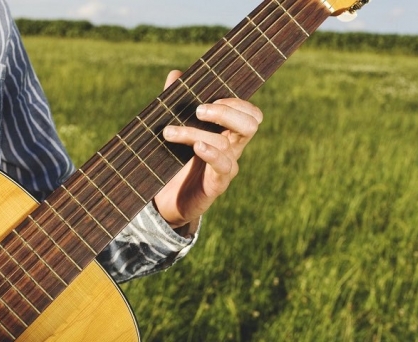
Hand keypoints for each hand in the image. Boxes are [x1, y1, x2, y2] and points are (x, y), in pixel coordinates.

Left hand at [154, 70, 262, 228]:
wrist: (167, 201)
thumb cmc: (175, 161)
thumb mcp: (174, 129)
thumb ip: (176, 103)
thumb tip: (176, 74)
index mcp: (228, 132)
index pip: (249, 113)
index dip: (236, 102)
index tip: (209, 96)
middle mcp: (233, 148)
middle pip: (250, 123)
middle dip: (226, 112)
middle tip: (198, 110)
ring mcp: (227, 166)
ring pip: (226, 143)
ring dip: (195, 133)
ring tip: (169, 132)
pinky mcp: (217, 184)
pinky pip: (224, 167)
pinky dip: (212, 154)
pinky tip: (198, 147)